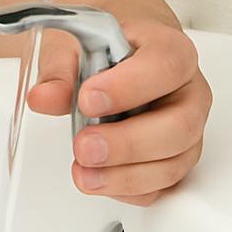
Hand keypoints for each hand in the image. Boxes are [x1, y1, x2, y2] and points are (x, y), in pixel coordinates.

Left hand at [27, 19, 211, 205]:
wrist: (122, 50)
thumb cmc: (107, 43)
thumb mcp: (77, 43)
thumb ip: (61, 70)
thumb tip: (44, 96)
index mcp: (169, 48)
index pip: (165, 65)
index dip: (128, 86)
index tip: (88, 98)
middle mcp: (187, 90)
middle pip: (179, 124)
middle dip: (128, 142)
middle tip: (85, 146)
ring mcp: (185, 127)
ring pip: (173, 161)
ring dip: (126, 175)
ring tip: (85, 172)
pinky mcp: (176, 157)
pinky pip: (164, 184)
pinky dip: (130, 188)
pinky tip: (101, 179)